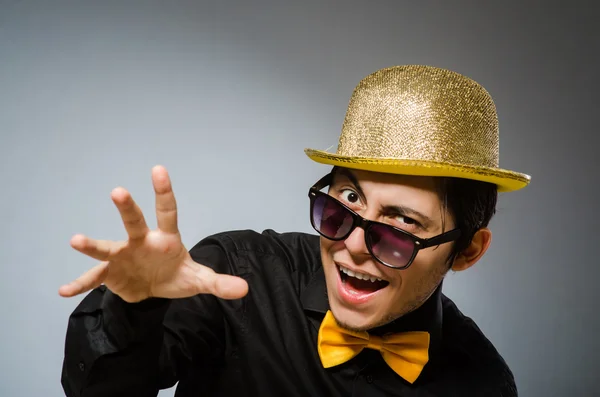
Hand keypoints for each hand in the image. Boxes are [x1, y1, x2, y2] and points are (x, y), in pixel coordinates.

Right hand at [59, 165, 247, 302]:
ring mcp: (123, 256)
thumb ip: (219, 283)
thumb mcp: (198, 281)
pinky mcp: (110, 274)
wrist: (153, 291)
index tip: (158, 170)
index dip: (164, 192)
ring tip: (76, 240)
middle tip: (118, 191)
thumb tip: (245, 289)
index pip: (168, 211)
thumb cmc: (176, 276)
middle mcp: (141, 241)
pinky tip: (64, 291)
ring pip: (107, 248)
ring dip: (92, 245)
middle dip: (127, 208)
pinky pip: (93, 279)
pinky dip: (79, 285)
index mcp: (166, 239)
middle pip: (134, 222)